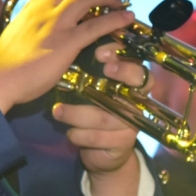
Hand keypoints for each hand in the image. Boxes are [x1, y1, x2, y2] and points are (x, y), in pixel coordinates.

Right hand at [0, 0, 134, 112]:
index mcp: (34, 5)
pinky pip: (95, 26)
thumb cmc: (7, 61)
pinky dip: (114, 19)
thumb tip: (46, 18)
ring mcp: (54, 25)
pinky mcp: (64, 44)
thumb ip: (36, 20)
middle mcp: (45, 9)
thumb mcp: (20, 30)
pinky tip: (126, 18)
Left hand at [56, 44, 147, 195]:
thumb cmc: (92, 109)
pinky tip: (69, 132)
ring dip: (76, 114)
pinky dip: (77, 134)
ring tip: (57, 111)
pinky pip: (96, 137)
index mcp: (131, 85)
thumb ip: (89, 69)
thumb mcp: (91, 88)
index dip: (122, 62)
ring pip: (104, 117)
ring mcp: (132, 124)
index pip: (138, 69)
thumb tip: (71, 45)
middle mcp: (136, 102)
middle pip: (134, 87)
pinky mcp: (123, 144)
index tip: (100, 55)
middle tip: (99, 71)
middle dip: (118, 75)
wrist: (99, 150)